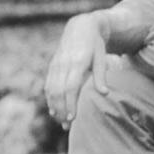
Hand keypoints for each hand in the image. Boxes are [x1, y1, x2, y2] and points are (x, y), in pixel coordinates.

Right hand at [45, 13, 109, 128]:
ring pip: (51, 89)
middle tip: (67, 126)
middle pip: (58, 91)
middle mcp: (64, 64)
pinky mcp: (52, 65)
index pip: (70, 87)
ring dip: (54, 106)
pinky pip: (48, 84)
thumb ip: (100, 76)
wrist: (80, 27)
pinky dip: (49, 98)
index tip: (72, 118)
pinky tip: (53, 109)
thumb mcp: (101, 58)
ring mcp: (56, 64)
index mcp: (78, 62)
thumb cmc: (95, 45)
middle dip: (61, 110)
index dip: (70, 103)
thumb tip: (105, 94)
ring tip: (60, 121)